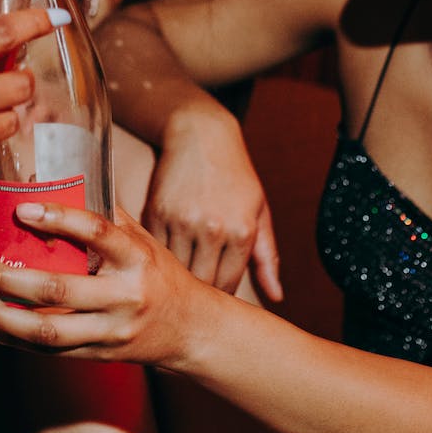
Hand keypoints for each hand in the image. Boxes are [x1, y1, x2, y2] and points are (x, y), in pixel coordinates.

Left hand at [0, 203, 207, 368]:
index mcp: (135, 257)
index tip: (22, 209)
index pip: (97, 233)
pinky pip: (50, 352)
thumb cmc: (158, 274)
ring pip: (49, 329)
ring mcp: (111, 330)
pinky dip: (14, 341)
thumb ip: (100, 214)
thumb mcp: (139, 239)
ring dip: (4, 316)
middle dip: (10, 278)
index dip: (58, 219)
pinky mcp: (99, 355)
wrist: (191, 329)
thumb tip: (46, 182)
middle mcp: (124, 296)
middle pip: (59, 289)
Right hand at [144, 109, 282, 299]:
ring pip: (175, 271)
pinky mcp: (155, 213)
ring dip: (176, 277)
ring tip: (177, 280)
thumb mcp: (260, 212)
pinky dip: (158, 258)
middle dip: (199, 293)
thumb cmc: (235, 175)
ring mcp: (181, 221)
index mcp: (242, 231)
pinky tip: (162, 259)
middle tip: (195, 296)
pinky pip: (155, 250)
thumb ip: (268, 258)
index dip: (222, 295)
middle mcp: (212, 228)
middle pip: (201, 283)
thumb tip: (276, 297)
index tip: (216, 297)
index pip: (229, 284)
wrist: (199, 135)